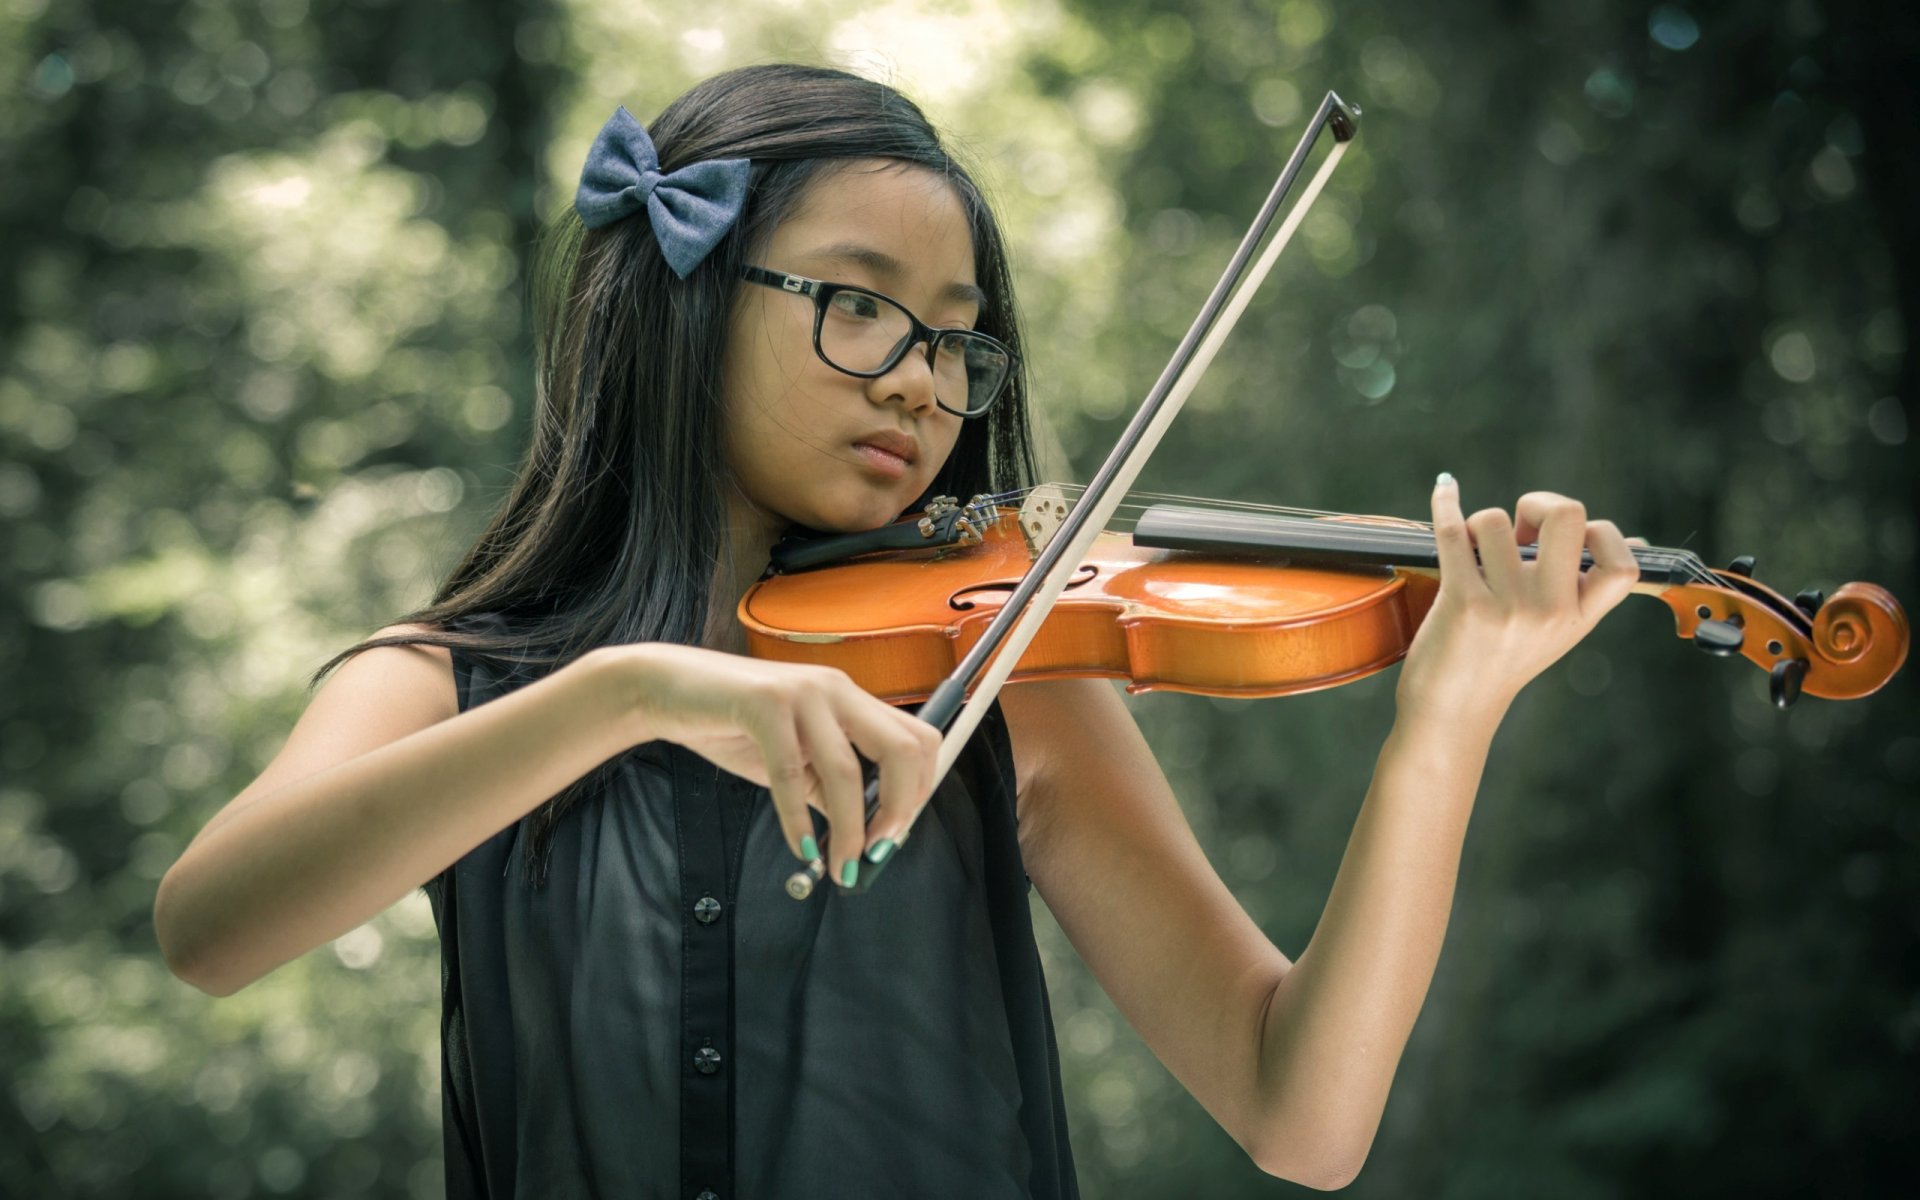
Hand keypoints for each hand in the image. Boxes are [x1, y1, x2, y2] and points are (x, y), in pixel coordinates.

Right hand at [607, 644, 939, 887]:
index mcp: (851, 699)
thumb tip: (866, 835)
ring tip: (840, 866)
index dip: (920, 791)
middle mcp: (837, 689)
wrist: (666, 690)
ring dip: (850, 830)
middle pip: (904, 749)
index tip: (895, 834)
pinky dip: (799, 822)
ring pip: (848, 771)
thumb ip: (830, 789)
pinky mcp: (764, 703)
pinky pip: (791, 774)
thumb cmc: (733, 725)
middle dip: (901, 810)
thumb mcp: (794, 762)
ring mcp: (803, 693)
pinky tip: (801, 849)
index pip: (919, 739)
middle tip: (879, 852)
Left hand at [1394, 475, 1640, 727]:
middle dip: (1538, 503)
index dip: (1599, 531)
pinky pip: (1454, 532)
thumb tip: (1633, 539)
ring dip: (1477, 526)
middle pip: (1567, 515)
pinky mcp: (1464, 603)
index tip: (1565, 541)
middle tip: (1518, 526)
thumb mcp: (1557, 630)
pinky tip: (1445, 491)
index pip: (1622, 562)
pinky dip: (1445, 504)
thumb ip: (1582, 587)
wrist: (1452, 711)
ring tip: (1470, 554)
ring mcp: (1509, 607)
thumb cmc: (1499, 660)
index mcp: (1579, 615)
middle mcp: (1551, 610)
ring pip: (1494, 521)